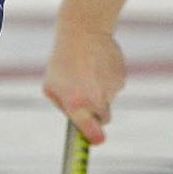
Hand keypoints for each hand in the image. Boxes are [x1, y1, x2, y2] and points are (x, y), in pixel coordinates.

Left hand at [43, 24, 125, 144]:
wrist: (83, 33)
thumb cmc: (61, 62)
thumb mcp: (51, 86)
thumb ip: (63, 107)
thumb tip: (76, 122)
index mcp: (76, 103)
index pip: (91, 131)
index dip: (94, 138)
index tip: (96, 140)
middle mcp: (96, 99)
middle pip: (103, 119)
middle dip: (96, 113)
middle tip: (85, 97)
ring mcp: (111, 88)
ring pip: (109, 99)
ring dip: (100, 91)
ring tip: (88, 73)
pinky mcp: (122, 78)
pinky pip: (115, 86)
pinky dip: (108, 79)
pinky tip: (98, 66)